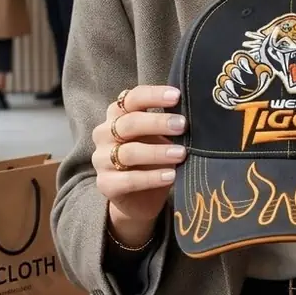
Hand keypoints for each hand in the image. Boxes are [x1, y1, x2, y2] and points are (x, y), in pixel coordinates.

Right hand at [91, 85, 186, 246]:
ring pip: (129, 152)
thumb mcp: (161, 137)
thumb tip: (194, 112)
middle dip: (158, 123)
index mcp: (118, 114)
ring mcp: (101, 159)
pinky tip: (171, 175)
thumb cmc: (153, 158)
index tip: (176, 96)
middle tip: (182, 125)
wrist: (139, 199)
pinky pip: (129, 179)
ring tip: (181, 153)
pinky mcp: (105, 184)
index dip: (153, 95)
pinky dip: (152, 177)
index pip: (132, 98)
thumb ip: (169, 124)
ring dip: (157, 152)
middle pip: (129, 123)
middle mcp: (105, 133)